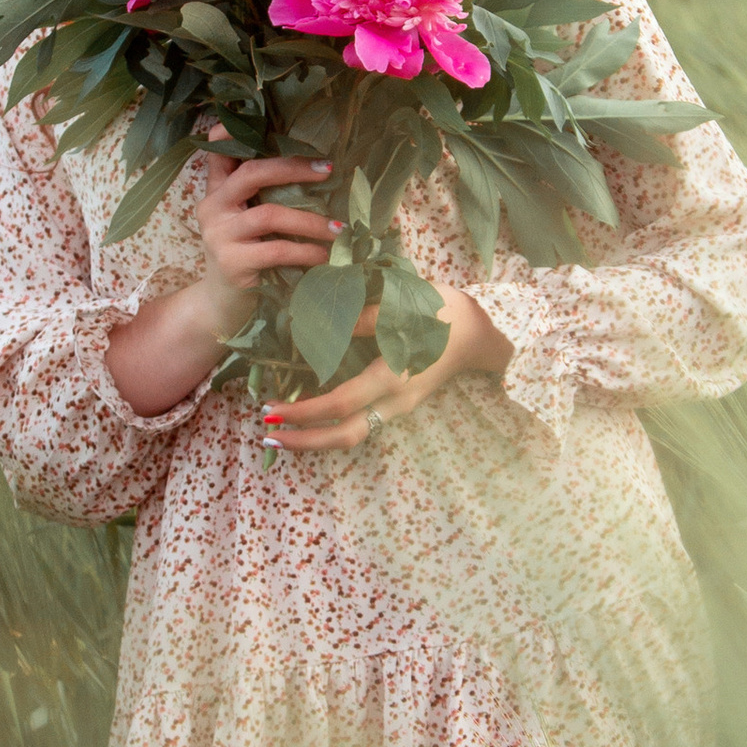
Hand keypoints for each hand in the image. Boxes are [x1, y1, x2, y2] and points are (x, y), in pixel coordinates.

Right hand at [189, 145, 339, 342]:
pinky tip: (324, 256)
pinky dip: (306, 251)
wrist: (221, 306)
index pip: (218, 152)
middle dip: (293, 167)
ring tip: (338, 228)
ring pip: (269, 214)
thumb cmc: (244, 258)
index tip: (263, 118)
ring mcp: (218, 235)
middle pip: (251, 172)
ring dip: (310, 220)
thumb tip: (316, 170)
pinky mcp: (231, 263)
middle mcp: (211, 207)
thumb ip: (262, 197)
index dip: (233, 131)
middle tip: (328, 170)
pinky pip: (276, 250)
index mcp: (216, 191)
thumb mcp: (246, 223)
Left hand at [264, 290, 512, 454]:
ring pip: (352, 435)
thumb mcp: (402, 304)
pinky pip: (361, 424)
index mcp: (393, 378)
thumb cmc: (441, 313)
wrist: (479, 333)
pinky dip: (331, 426)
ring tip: (282, 432)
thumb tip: (317, 323)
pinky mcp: (399, 406)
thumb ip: (360, 316)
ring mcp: (399, 408)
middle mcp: (395, 402)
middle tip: (267, 436)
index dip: (304, 411)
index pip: (340, 404)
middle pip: (344, 437)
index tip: (271, 410)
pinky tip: (310, 417)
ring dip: (315, 438)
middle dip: (304, 441)